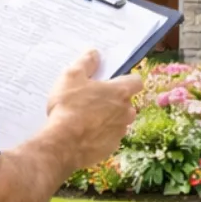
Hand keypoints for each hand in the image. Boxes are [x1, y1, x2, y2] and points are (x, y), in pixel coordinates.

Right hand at [46, 50, 142, 168]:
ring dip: (108, 118)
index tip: (112, 81)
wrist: (63, 144)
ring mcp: (120, 132)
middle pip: (127, 102)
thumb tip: (95, 53)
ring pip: (119, 121)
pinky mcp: (111, 147)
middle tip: (93, 99)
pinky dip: (101, 134)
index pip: (136, 81)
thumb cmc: (68, 106)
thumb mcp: (72, 76)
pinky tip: (84, 133)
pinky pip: (109, 137)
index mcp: (120, 92)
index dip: (126, 80)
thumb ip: (86, 62)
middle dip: (114, 100)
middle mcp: (126, 112)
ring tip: (86, 117)